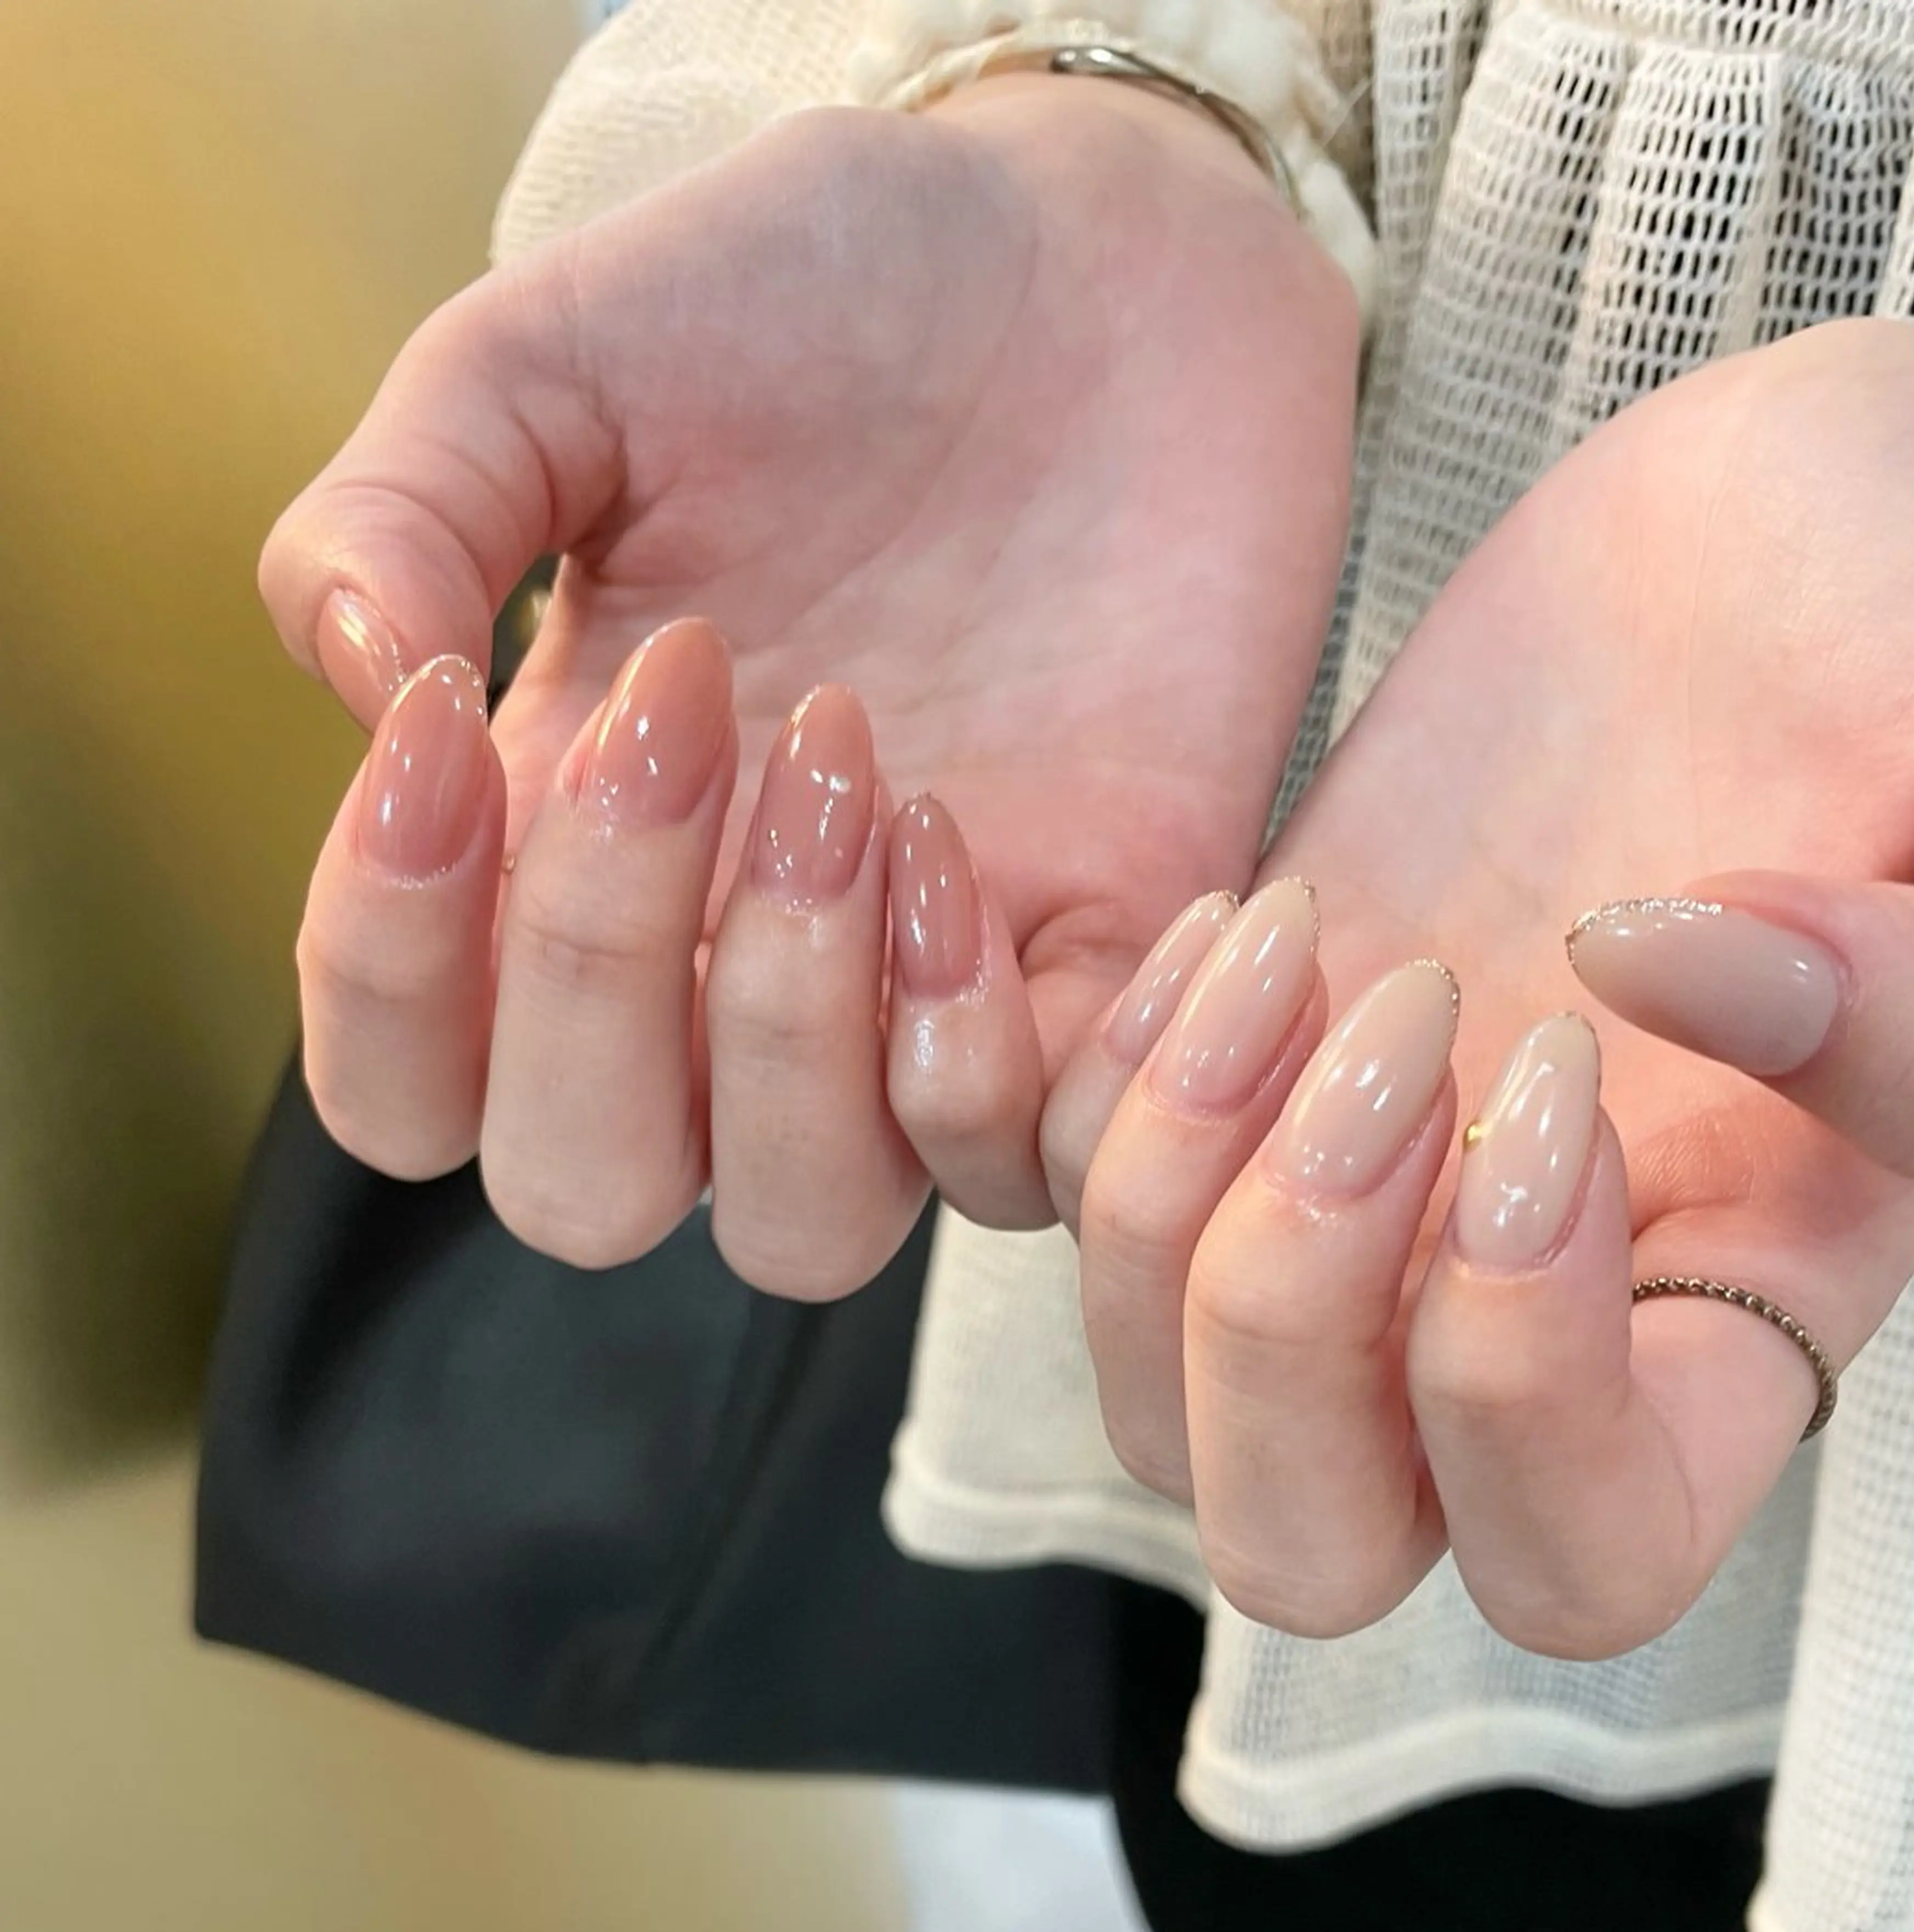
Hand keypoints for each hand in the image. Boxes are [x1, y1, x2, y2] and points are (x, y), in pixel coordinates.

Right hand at [267, 78, 1358, 1286]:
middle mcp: (722, 968)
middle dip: (605, 986)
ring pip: (808, 1225)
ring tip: (863, 769)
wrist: (1092, 267)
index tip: (459, 720)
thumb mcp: (565, 358)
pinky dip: (992, 1062)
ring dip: (800, 1033)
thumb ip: (412, 509)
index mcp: (562, 848)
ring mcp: (911, 998)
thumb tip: (354, 683)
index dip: (392, 970)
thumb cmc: (816, 297)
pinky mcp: (1101, 977)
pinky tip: (981, 837)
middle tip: (701, 706)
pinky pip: (1027, 1167)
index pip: (410, 1077)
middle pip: (586, 1190)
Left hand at [996, 319, 1913, 1648]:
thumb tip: (1676, 983)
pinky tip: (1212, 916)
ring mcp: (1357, 1169)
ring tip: (1286, 942)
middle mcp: (1524, 1287)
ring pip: (1139, 1368)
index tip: (1563, 1089)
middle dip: (1276, 1322)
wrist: (1819, 503)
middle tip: (1391, 1034)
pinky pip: (1047, 1167)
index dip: (1513, 1391)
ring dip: (1159, 1177)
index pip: (1573, 1555)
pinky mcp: (1244, 1035)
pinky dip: (1051, 1072)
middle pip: (1301, 1533)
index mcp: (1743, 1296)